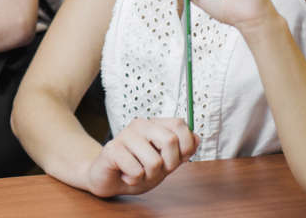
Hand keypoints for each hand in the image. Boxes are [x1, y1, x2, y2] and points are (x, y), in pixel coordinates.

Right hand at [84, 117, 198, 196]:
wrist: (109, 180)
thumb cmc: (137, 169)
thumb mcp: (165, 163)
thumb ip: (181, 152)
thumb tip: (197, 138)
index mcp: (154, 125)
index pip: (181, 125)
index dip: (185, 146)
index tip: (174, 159)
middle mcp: (140, 125)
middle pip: (170, 141)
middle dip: (168, 164)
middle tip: (155, 169)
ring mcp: (125, 135)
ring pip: (154, 161)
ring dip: (149, 175)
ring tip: (137, 172)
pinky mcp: (112, 149)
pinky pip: (136, 171)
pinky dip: (134, 179)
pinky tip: (125, 174)